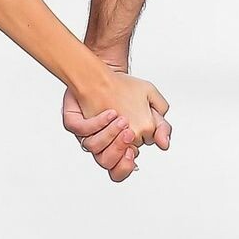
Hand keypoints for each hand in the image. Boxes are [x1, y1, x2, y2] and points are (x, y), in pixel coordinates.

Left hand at [64, 68, 171, 183]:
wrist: (107, 71)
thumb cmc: (127, 89)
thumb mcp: (151, 104)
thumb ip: (161, 127)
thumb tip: (164, 145)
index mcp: (120, 144)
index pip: (122, 167)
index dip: (126, 163)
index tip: (133, 151)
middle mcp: (102, 142)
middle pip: (107, 161)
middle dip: (118, 148)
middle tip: (128, 133)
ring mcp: (87, 132)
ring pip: (93, 147)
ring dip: (108, 135)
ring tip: (121, 119)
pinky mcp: (74, 121)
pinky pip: (79, 128)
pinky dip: (95, 122)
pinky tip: (110, 113)